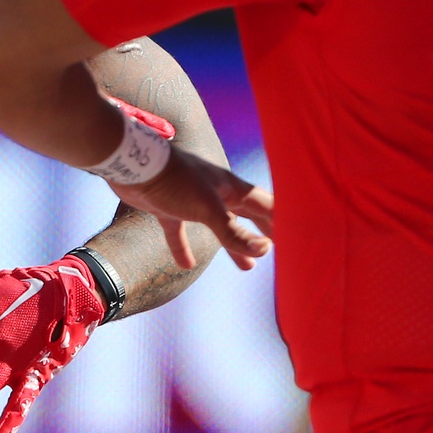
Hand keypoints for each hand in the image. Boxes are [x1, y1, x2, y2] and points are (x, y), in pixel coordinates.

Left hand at [114, 147, 273, 269]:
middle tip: (280, 250)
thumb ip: (234, 231)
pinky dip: (185, 248)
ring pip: (220, 226)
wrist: (132, 164)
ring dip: (234, 246)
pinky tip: (185, 265)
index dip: (283, 222)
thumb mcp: (207, 208)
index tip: (300, 239)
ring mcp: (192, 200)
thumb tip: (264, 250)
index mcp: (231, 189)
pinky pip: (180, 232)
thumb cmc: (174, 180)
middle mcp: (216, 193)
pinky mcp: (169, 207)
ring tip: (247, 268)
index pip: (266, 206)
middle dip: (264, 232)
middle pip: (248, 215)